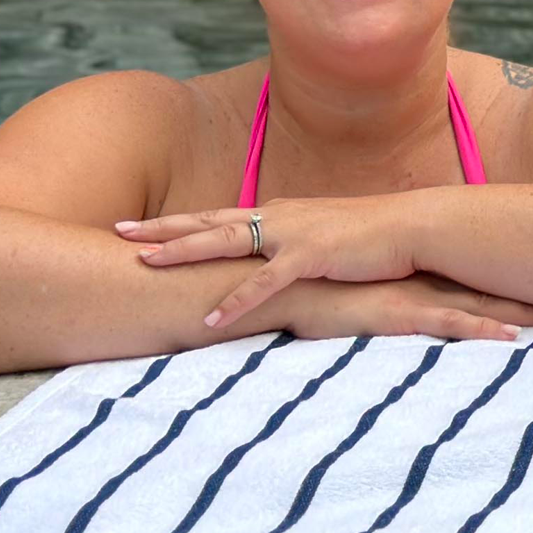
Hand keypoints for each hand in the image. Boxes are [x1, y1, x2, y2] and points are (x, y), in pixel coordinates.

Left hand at [122, 194, 426, 329]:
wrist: (414, 227)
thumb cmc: (374, 237)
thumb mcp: (325, 237)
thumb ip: (294, 246)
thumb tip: (273, 262)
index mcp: (280, 214)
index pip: (217, 216)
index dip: (176, 223)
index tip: (137, 227)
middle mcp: (279, 217)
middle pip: (208, 221)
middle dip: (161, 227)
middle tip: (118, 230)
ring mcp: (293, 234)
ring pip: (226, 242)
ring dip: (184, 251)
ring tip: (144, 262)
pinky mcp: (312, 257)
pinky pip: (264, 283)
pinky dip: (234, 301)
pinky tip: (208, 318)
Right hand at [276, 273, 532, 343]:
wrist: (276, 285)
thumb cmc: (309, 295)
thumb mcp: (355, 297)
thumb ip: (378, 304)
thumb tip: (392, 314)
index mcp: (415, 277)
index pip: (475, 278)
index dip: (513, 281)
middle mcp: (423, 282)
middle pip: (490, 287)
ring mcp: (414, 297)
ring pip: (480, 303)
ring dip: (521, 312)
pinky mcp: (398, 314)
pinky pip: (449, 325)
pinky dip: (483, 331)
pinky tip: (512, 339)